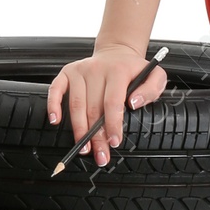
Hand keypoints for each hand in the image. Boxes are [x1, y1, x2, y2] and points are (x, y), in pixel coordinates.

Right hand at [46, 42, 169, 166]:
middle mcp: (96, 69)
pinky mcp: (67, 72)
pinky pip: (56, 89)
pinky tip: (55, 121)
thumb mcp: (155, 75)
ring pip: (76, 105)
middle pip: (93, 108)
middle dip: (96, 136)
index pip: (112, 101)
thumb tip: (134, 104)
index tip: (114, 142)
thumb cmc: (134, 70)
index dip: (112, 124)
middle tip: (100, 155)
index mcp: (118, 71)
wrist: (117, 53)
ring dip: (79, 130)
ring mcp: (80, 71)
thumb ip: (151, 90)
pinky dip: (53, 105)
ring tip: (84, 149)